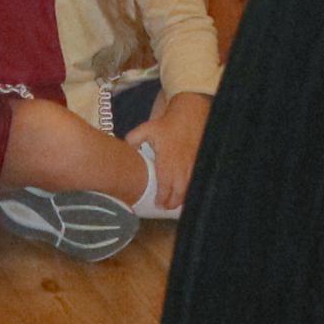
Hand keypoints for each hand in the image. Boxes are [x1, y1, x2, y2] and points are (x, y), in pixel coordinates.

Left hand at [127, 92, 212, 211]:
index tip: (158, 204)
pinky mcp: (199, 162)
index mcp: (167, 162)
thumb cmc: (167, 124)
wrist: (189, 115)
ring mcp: (192, 166)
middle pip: (179, 193)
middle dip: (172, 203)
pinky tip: (185, 192)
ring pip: (189, 188)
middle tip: (165, 207)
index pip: (165, 187)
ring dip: (182, 198)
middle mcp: (181, 167)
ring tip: (174, 203)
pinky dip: (190, 188)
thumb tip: (124, 150)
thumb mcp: (146, 129)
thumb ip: (133, 140)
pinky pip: (195, 180)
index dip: (162, 198)